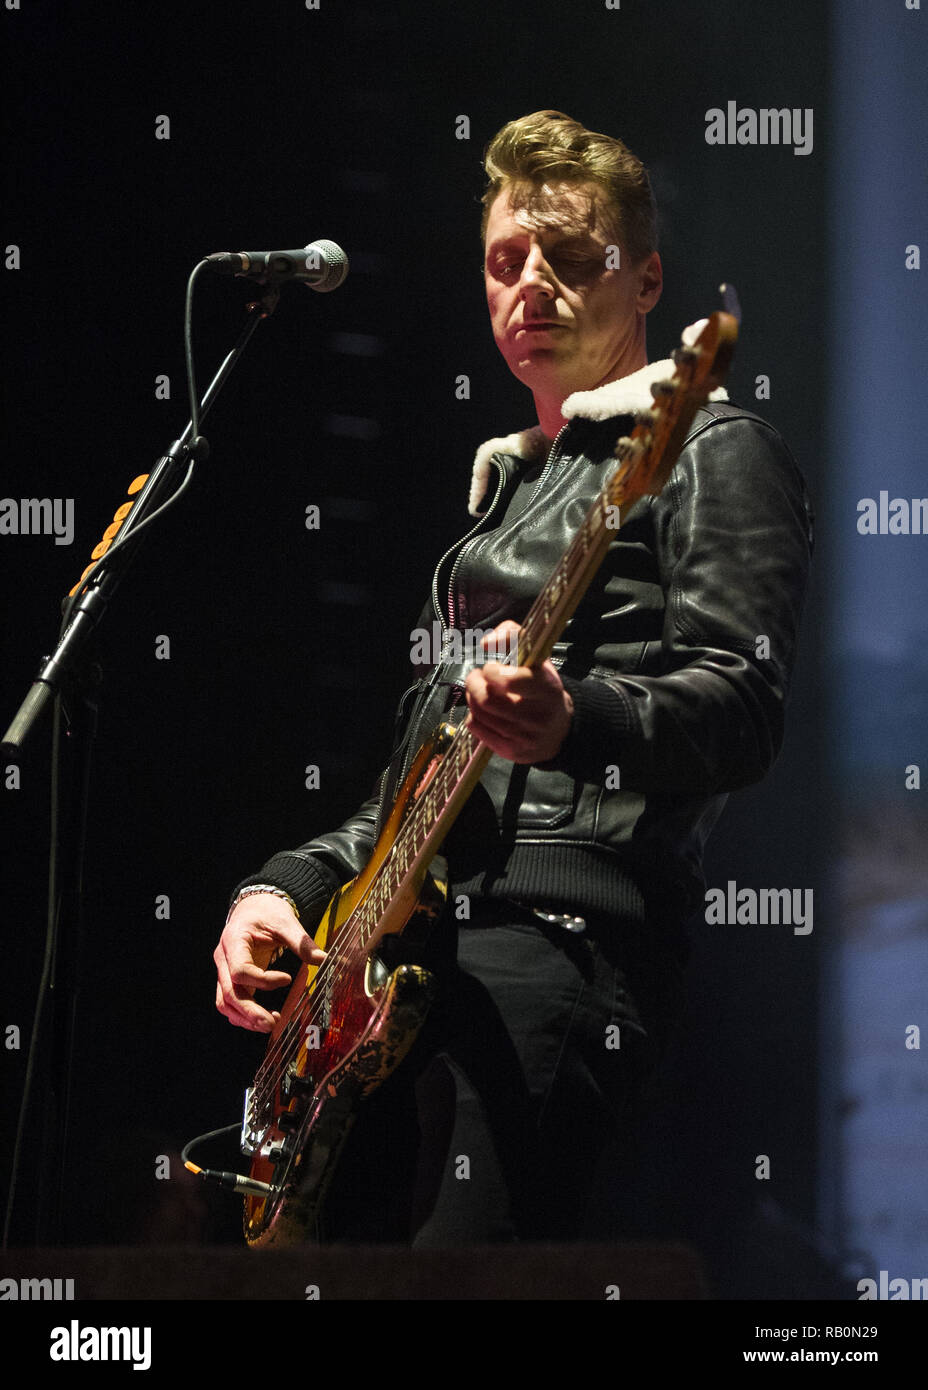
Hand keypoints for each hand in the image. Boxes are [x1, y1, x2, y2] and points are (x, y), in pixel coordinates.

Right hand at [214, 893, 325, 1031]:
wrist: (254, 907)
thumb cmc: (267, 912)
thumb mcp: (285, 921)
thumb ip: (301, 942)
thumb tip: (323, 959)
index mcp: (234, 940)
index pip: (240, 970)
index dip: (263, 980)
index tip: (288, 979)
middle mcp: (223, 958)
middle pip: (229, 992)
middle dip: (250, 1012)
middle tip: (272, 1023)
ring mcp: (224, 970)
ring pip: (225, 1002)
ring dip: (245, 1018)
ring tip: (269, 1024)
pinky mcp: (230, 978)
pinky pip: (229, 1002)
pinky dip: (243, 1015)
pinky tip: (263, 1019)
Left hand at [463, 619, 573, 762]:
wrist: (560, 730)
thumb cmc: (543, 689)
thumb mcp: (537, 658)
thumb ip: (512, 636)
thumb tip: (487, 642)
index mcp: (547, 688)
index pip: (511, 681)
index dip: (492, 672)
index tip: (491, 667)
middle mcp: (537, 715)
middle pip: (487, 699)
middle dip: (474, 683)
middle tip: (476, 677)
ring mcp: (524, 737)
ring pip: (480, 713)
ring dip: (471, 697)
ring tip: (477, 690)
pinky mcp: (512, 751)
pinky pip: (477, 729)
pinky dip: (474, 715)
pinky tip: (482, 709)